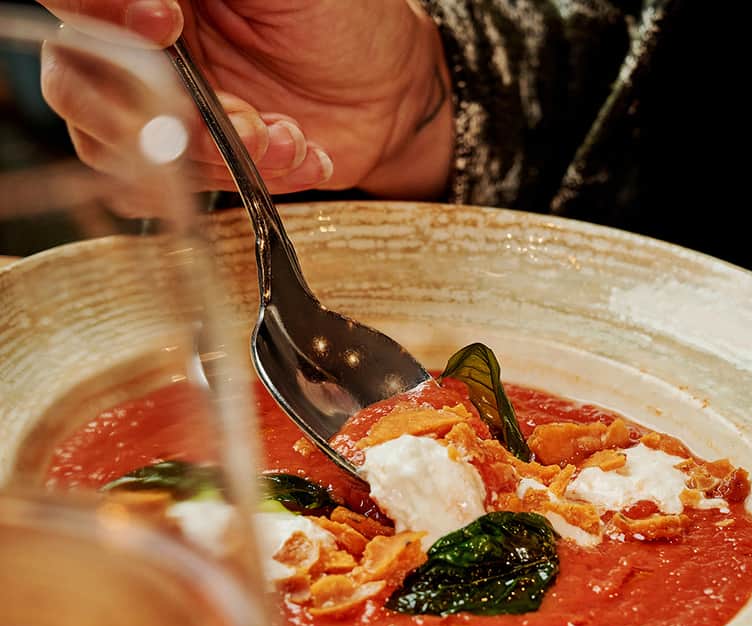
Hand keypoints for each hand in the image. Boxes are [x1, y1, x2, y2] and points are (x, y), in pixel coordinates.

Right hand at [38, 0, 453, 199]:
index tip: (165, 25)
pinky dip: (243, 181)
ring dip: (216, 155)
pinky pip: (181, 192)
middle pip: (79, 86)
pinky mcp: (198, 164)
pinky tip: (296, 154)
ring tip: (285, 135)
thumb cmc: (341, 18)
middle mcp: (142, 52)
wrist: (388, 91)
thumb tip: (146, 1)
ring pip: (126, 152)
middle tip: (242, 117)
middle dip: (166, 114)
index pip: (74, 4)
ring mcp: (166, 114)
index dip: (102, 17)